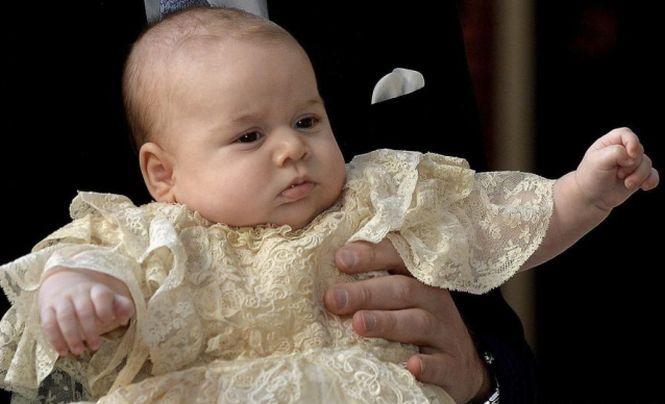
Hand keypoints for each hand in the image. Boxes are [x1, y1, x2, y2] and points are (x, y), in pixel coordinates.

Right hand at [38, 267, 134, 355]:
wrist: (62, 282)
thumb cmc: (92, 298)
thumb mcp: (109, 298)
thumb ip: (122, 306)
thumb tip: (125, 318)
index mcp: (96, 290)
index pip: (102, 295)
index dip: (105, 309)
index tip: (108, 321)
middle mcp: (78, 293)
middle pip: (84, 310)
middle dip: (90, 330)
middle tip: (96, 346)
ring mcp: (61, 300)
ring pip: (65, 317)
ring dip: (72, 337)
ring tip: (79, 351)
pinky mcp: (47, 308)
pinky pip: (49, 324)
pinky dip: (55, 339)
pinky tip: (63, 351)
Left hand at [324, 240, 490, 402]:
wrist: (460, 366)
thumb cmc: (417, 322)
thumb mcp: (401, 297)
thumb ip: (372, 281)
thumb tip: (329, 267)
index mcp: (418, 278)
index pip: (398, 257)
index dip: (371, 255)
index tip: (339, 259)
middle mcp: (434, 301)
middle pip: (403, 289)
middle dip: (366, 292)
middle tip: (333, 298)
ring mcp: (445, 333)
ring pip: (418, 323)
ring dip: (387, 322)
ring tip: (358, 324)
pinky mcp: (452, 366)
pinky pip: (442, 365)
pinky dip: (428, 365)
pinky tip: (411, 366)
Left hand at [576, 127, 658, 210]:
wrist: (590, 198)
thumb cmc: (591, 177)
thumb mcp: (598, 161)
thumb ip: (616, 152)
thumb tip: (632, 156)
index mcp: (610, 142)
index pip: (626, 134)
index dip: (632, 142)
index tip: (631, 155)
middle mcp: (622, 150)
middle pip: (639, 150)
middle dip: (631, 164)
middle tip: (617, 174)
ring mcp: (631, 164)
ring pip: (647, 164)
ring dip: (639, 176)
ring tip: (626, 183)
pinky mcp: (638, 176)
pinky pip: (652, 175)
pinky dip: (651, 181)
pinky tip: (644, 187)